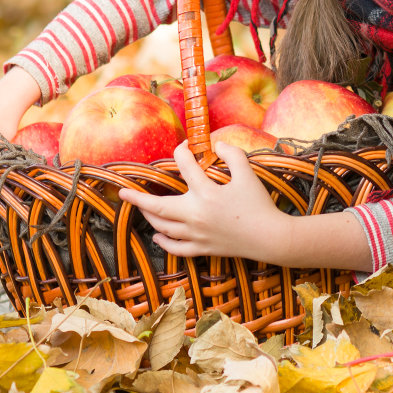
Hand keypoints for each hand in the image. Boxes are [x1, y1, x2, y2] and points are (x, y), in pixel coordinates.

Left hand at [119, 141, 284, 261]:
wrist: (270, 237)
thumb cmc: (259, 204)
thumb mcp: (249, 174)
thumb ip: (233, 154)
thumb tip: (217, 143)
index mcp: (207, 193)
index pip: (186, 167)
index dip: (182, 152)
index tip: (182, 147)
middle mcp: (196, 215)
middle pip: (158, 206)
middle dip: (138, 198)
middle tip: (122, 193)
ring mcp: (197, 234)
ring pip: (163, 227)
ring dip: (149, 216)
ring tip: (142, 208)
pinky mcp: (202, 248)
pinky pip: (176, 248)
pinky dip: (163, 242)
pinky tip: (157, 236)